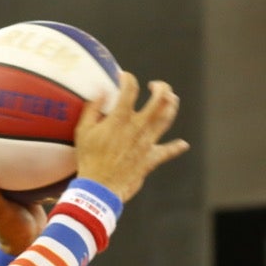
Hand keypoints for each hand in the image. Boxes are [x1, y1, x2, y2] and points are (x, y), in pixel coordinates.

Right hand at [73, 73, 188, 203]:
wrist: (100, 188)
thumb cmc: (89, 160)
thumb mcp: (83, 132)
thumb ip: (92, 109)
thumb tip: (100, 91)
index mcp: (120, 118)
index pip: (130, 89)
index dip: (128, 78)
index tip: (124, 77)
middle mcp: (138, 127)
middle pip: (160, 99)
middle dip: (161, 87)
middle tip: (155, 86)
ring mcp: (147, 142)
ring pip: (167, 118)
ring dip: (172, 105)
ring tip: (171, 99)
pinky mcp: (152, 158)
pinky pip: (168, 151)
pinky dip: (176, 147)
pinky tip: (182, 144)